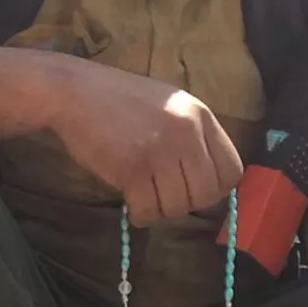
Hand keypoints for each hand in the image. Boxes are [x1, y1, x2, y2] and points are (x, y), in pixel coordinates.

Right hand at [48, 57, 243, 225]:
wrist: (75, 92)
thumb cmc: (121, 99)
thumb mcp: (170, 105)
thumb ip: (193, 135)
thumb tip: (211, 178)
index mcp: (200, 116)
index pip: (232, 170)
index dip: (217, 188)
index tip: (196, 190)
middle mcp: (187, 133)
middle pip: (206, 194)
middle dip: (187, 203)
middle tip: (166, 196)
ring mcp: (160, 151)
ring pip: (177, 206)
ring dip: (161, 209)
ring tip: (145, 195)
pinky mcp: (132, 169)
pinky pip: (148, 210)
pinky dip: (140, 214)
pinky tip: (132, 202)